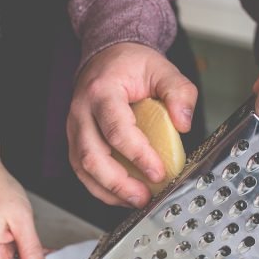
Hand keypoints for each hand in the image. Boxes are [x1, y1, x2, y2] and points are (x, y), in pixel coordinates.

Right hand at [68, 42, 197, 207]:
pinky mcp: (76, 141)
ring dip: (109, 191)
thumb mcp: (162, 69)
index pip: (116, 129)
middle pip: (92, 156)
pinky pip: (83, 171)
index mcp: (102, 91)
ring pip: (83, 168)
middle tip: (146, 196)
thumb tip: (183, 124)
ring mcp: (75, 128)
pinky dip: (101, 188)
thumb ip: (179, 93)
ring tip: (137, 200)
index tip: (159, 171)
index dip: (138, 155)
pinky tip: (122, 196)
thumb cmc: (131, 65)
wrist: (106, 58)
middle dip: (119, 183)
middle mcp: (81, 112)